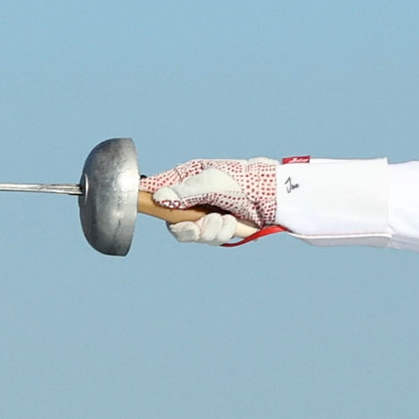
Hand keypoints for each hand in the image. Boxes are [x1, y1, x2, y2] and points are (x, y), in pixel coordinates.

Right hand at [141, 157, 281, 245]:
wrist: (272, 196)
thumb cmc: (242, 180)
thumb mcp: (211, 182)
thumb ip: (185, 192)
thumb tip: (159, 198)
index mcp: (186, 180)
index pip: (159, 190)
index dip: (151, 200)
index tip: (147, 205)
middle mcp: (192, 198)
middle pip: (173, 222)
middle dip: (189, 228)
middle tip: (199, 226)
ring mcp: (205, 214)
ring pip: (192, 234)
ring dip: (209, 230)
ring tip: (224, 219)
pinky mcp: (219, 228)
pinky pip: (210, 239)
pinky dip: (221, 233)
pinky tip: (232, 223)